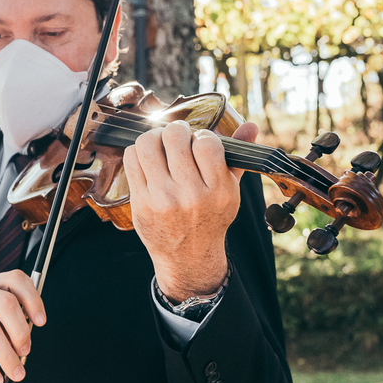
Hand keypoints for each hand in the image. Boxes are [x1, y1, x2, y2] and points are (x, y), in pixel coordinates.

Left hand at [122, 120, 258, 298]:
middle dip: (176, 130)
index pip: (206, 143)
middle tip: (177, 137)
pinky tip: (148, 158)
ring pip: (148, 144)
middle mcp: (191, 195)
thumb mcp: (230, 191)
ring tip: (161, 143)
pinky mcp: (141, 202)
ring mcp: (163, 199)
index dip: (201, 135)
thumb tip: (250, 125)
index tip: (199, 141)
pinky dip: (138, 151)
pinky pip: (132, 159)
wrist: (188, 256)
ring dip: (154, 136)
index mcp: (219, 190)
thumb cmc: (210, 217)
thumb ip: (237, 157)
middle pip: (174, 137)